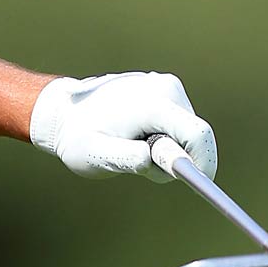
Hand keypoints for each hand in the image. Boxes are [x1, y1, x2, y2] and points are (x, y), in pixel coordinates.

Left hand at [29, 71, 216, 181]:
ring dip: (166, 146)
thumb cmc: (77, 137)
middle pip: (194, 134)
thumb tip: (153, 160)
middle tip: (141, 163)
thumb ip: (127, 158)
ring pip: (186, 129)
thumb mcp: (96, 154)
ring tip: (130, 146)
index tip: (198, 182)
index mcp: (152, 104)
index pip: (198, 134)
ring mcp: (164, 84)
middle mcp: (164, 88)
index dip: (204, 162)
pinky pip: (177, 121)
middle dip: (176, 156)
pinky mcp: (163, 87)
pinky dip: (162, 135)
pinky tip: (133, 134)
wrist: (63, 112)